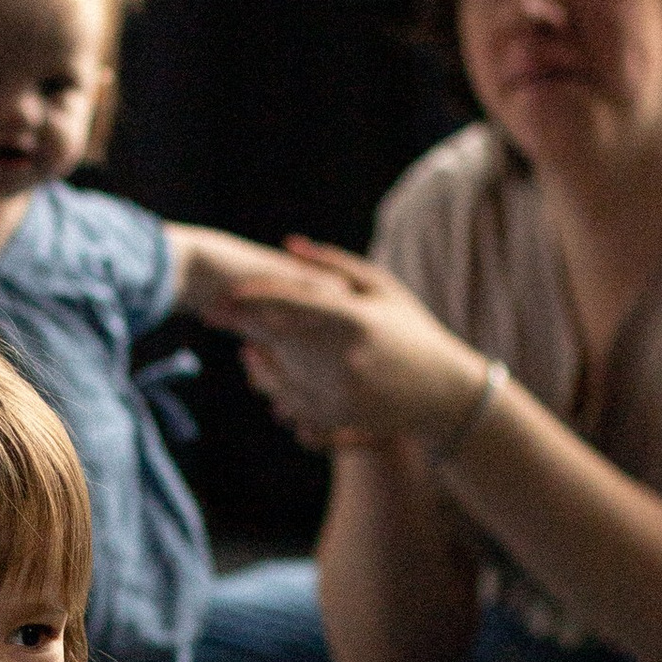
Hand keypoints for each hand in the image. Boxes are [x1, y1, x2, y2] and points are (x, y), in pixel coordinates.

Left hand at [212, 239, 489, 450]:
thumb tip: (288, 244)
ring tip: (246, 350)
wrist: (445, 393)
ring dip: (256, 363)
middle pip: (277, 339)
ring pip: (278, 377)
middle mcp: (347, 356)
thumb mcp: (384, 288)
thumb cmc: (412, 331)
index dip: (254, 295)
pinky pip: (293, 405)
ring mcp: (343, 391)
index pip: (294, 301)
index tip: (226, 293)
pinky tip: (269, 379)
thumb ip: (335, 264)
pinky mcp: (340, 418)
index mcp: (357, 317)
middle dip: (243, 325)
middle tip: (215, 314)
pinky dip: (276, 392)